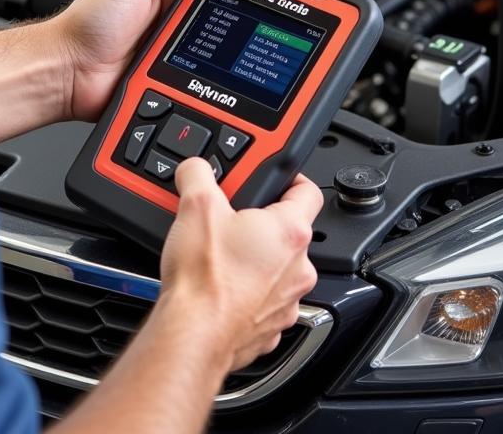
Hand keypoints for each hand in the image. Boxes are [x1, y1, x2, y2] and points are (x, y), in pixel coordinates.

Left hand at [55, 0, 218, 122]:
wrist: (67, 70)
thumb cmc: (88, 23)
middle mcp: (170, 22)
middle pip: (213, 22)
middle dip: (221, 25)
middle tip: (210, 26)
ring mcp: (170, 53)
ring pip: (209, 56)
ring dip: (211, 57)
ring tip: (194, 53)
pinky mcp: (168, 79)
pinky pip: (194, 82)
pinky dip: (199, 81)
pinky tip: (195, 78)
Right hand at [159, 159, 322, 371]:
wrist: (193, 335)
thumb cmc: (204, 279)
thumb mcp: (195, 205)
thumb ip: (199, 174)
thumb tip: (197, 168)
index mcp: (289, 232)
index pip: (309, 191)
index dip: (291, 179)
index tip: (276, 177)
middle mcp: (298, 268)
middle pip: (287, 232)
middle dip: (260, 222)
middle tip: (230, 217)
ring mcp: (287, 301)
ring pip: (277, 269)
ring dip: (255, 259)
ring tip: (220, 254)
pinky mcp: (270, 326)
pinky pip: (264, 300)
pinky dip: (247, 291)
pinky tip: (220, 285)